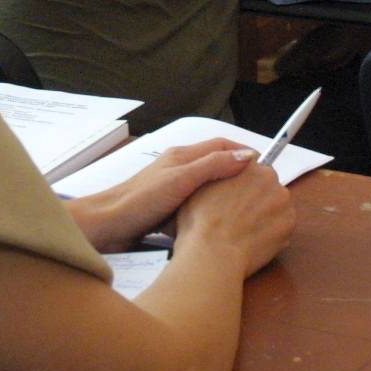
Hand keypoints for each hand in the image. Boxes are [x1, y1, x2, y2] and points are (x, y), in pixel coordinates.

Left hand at [70, 140, 260, 251]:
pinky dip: (209, 208)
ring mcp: (172, 188)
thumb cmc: (141, 200)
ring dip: (223, 192)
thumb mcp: (181, 180)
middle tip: (258, 188)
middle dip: (237, 173)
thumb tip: (248, 156)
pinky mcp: (167, 207)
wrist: (107, 225)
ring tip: (243, 206)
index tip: (264, 167)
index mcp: (182, 156)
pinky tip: (217, 222)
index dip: (243, 152)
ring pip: (206, 185)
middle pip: (215, 163)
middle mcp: (178, 168)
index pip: (220, 145)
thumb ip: (213, 166)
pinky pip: (196, 202)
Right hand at [176, 159, 293, 278]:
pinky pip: (282, 224)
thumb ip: (218, 171)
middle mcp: (269, 178)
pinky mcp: (290, 224)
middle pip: (266, 183)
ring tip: (245, 228)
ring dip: (266, 212)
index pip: (251, 165)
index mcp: (247, 164)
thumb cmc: (201, 221)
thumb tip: (224, 169)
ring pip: (276, 204)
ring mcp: (282, 201)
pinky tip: (254, 238)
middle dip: (257, 195)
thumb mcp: (200, 184)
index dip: (243, 181)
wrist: (214, 253)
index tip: (236, 193)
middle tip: (239, 212)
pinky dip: (272, 230)